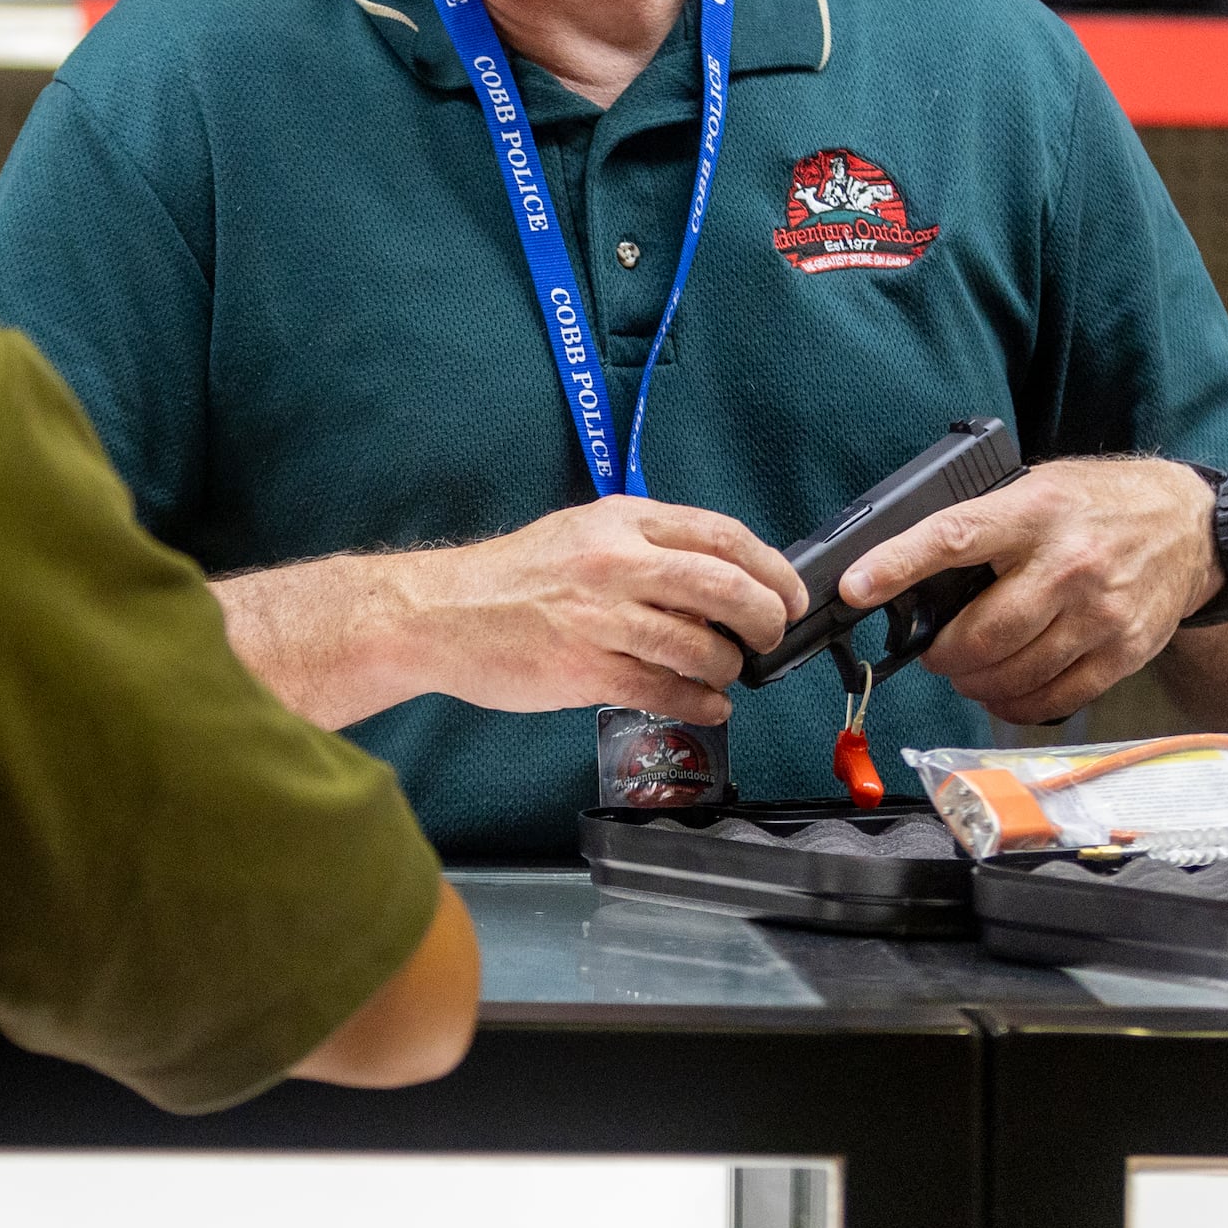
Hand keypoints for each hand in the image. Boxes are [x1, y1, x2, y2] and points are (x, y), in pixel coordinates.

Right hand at [399, 499, 810, 724]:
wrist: (438, 614)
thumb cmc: (510, 580)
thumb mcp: (580, 534)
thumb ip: (644, 546)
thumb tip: (717, 577)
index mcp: (621, 521)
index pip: (722, 535)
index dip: (771, 568)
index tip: (789, 593)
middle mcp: (615, 563)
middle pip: (726, 589)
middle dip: (765, 620)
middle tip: (770, 637)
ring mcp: (600, 618)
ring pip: (701, 647)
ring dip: (728, 669)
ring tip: (725, 676)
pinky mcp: (584, 669)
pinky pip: (665, 691)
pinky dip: (699, 704)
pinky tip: (706, 706)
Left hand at [838, 459, 1221, 725]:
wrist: (1188, 526)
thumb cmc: (1097, 506)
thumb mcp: (1036, 489)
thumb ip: (983, 524)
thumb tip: (909, 575)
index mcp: (1036, 512)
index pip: (955, 537)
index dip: (899, 564)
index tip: (855, 587)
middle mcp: (1070, 564)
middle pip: (983, 633)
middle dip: (942, 654)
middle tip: (935, 652)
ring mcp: (1100, 614)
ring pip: (1012, 674)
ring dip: (974, 682)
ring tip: (969, 668)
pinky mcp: (1122, 651)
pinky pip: (1051, 699)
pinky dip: (1014, 704)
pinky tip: (1004, 689)